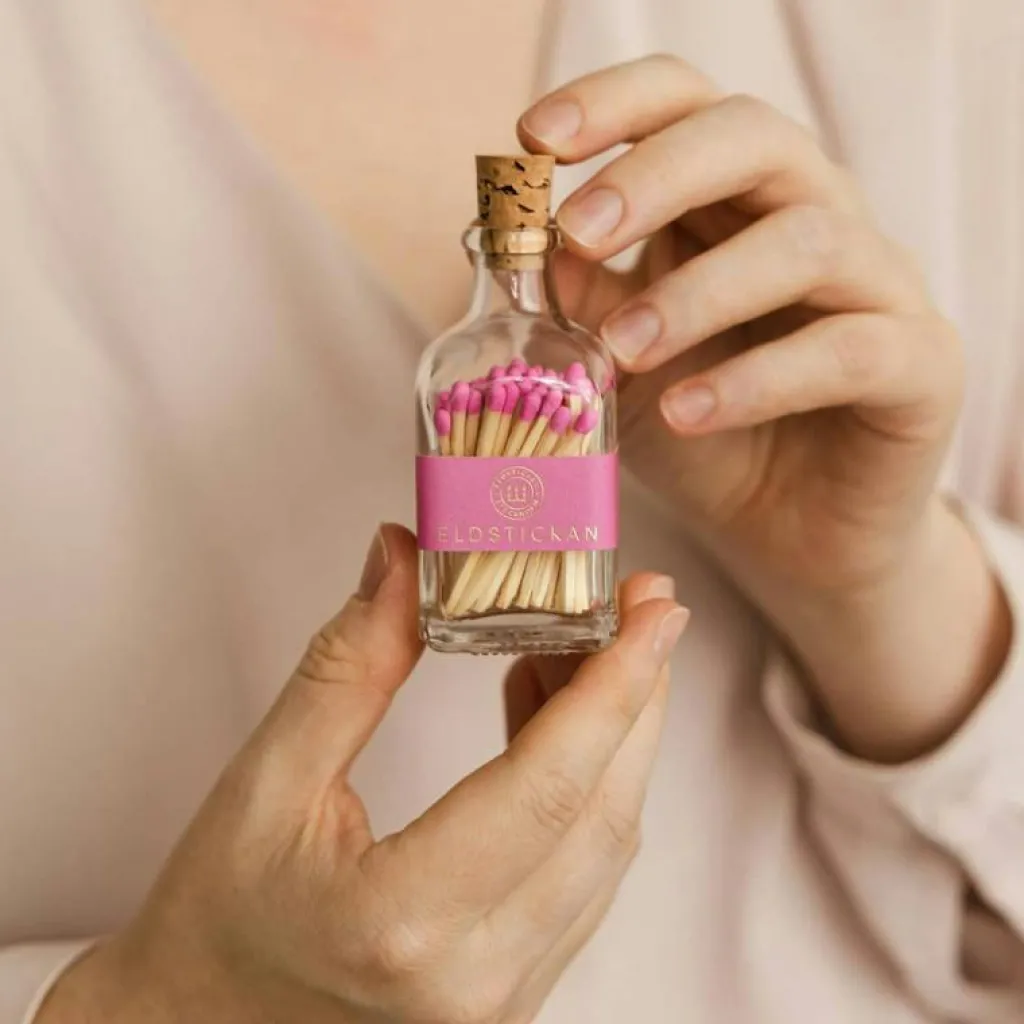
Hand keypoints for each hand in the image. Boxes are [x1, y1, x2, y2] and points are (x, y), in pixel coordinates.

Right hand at [37, 525, 685, 1023]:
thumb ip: (349, 666)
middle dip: (635, 697)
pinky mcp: (512, 996)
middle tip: (639, 608)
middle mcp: (476, 979)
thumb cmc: (214, 923)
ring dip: (613, 741)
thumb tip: (405, 559)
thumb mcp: (265, 783)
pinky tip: (551, 722)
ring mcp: (505, 1001)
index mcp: (405, 922)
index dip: (615, 684)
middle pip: (602, 814)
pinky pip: (581, 880)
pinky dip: (585, 792)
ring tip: (584, 648)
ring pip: (604, 850)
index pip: (548, 785)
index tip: (654, 609)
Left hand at [519, 56, 1008, 760]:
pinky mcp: (920, 364)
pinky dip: (757, 380)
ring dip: (698, 293)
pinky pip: (850, 350)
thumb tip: (521, 251)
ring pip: (807, 241)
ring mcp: (878, 285)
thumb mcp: (621, 365)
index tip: (535, 139)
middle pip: (755, 137)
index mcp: (735, 201)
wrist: (785, 533)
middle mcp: (815, 217)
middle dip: (656, 175)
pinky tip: (688, 414)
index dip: (614, 103)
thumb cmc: (702, 434)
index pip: (689, 103)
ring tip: (625, 351)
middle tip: (579, 231)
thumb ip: (583, 303)